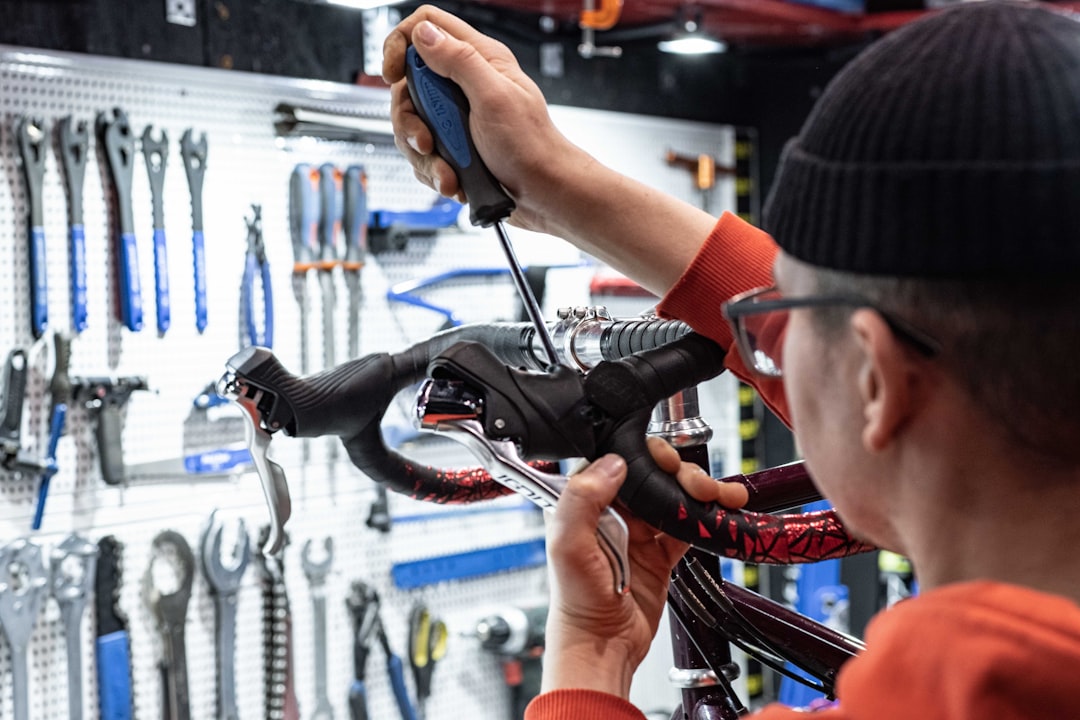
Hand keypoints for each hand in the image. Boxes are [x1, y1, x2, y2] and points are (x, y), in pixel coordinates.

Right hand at [382, 5, 582, 233]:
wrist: (544, 194)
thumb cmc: (532, 147)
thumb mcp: (493, 97)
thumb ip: (459, 60)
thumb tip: (425, 34)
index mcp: (479, 60)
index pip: (428, 28)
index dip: (402, 45)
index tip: (394, 74)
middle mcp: (465, 86)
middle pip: (410, 85)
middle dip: (410, 119)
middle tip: (428, 140)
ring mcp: (459, 118)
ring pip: (413, 126)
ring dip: (425, 156)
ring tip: (448, 170)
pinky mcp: (456, 147)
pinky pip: (425, 155)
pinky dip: (435, 172)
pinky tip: (454, 180)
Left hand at [542, 437, 747, 697]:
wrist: (602, 645)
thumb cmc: (576, 601)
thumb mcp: (568, 546)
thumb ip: (583, 500)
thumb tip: (612, 464)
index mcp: (585, 503)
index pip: (617, 461)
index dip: (645, 455)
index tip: (665, 460)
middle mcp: (613, 513)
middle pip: (653, 475)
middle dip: (680, 473)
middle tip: (696, 484)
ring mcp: (639, 533)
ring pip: (674, 496)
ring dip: (699, 490)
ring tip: (717, 495)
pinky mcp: (660, 554)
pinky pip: (687, 526)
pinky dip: (707, 517)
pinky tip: (720, 512)